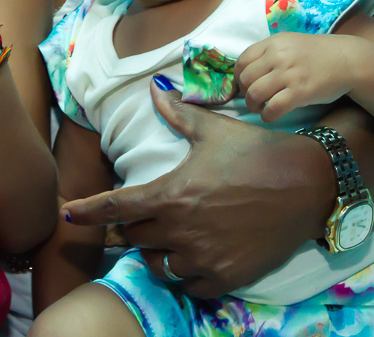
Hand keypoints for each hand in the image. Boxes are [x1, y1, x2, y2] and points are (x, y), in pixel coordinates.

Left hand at [61, 81, 330, 297]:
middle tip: (142, 215)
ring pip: (159, 266)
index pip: (116, 207)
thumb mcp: (212, 130)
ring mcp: (204, 257)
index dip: (88, 211)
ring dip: (156, 252)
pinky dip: (184, 273)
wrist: (306, 183)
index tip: (67, 213)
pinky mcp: (227, 277)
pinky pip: (189, 284)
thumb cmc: (255, 150)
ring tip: (167, 235)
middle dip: (132, 226)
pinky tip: (192, 256)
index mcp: (172, 193)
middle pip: (135, 238)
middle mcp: (182, 230)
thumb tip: (154, 88)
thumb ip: (176, 114)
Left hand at [235, 33, 356, 122]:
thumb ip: (270, 53)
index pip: (242, 60)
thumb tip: (248, 72)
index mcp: (273, 43)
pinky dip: (267, 116)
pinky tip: (270, 116)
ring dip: (253, 105)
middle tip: (252, 99)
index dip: (238, 76)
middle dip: (244, 93)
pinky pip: (273, 108)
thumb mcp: (290, 43)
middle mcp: (278, 56)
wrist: (346, 60)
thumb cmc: (317, 54)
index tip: (243, 85)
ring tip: (259, 109)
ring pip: (255, 93)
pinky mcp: (300, 92)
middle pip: (245, 78)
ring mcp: (289, 74)